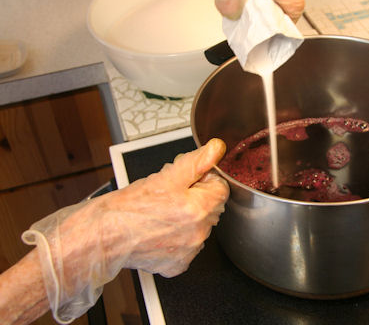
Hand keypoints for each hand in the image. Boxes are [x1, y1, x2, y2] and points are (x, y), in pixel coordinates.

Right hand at [21, 139, 228, 322]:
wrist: (102, 236)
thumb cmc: (128, 208)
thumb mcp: (164, 176)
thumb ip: (196, 162)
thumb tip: (216, 148)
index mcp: (199, 208)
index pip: (221, 187)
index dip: (203, 180)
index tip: (187, 181)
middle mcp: (199, 233)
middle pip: (211, 207)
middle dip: (196, 198)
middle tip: (169, 195)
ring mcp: (189, 251)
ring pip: (200, 226)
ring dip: (188, 218)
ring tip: (162, 213)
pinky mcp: (178, 264)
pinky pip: (188, 246)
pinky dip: (178, 238)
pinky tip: (160, 230)